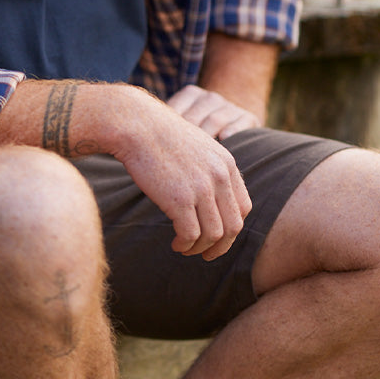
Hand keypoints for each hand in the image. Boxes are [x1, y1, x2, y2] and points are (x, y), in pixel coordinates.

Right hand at [0, 79, 251, 259]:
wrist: (135, 124)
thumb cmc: (159, 136)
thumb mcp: (196, 147)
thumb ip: (208, 170)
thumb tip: (208, 199)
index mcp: (226, 164)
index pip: (243, 207)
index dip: (231, 227)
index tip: (216, 235)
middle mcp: (219, 177)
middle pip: (233, 226)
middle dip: (221, 246)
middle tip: (205, 254)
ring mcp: (201, 188)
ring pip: (213, 235)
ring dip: (200, 248)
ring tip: (185, 248)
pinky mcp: (180, 199)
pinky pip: (190, 235)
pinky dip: (185, 245)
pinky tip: (175, 243)